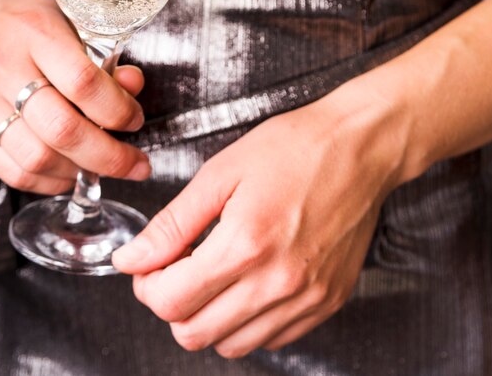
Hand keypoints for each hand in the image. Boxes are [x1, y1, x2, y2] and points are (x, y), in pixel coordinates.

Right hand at [0, 0, 149, 193]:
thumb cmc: (19, 23)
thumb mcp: (66, 22)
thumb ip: (102, 57)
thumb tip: (133, 86)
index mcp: (34, 32)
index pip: (84, 82)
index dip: (118, 110)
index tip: (135, 120)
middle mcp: (1, 67)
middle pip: (62, 129)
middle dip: (110, 156)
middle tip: (135, 163)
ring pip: (38, 158)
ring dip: (80, 171)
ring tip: (103, 166)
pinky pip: (14, 173)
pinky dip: (51, 181)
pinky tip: (70, 171)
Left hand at [113, 83, 407, 356]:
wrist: (358, 148)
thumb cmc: (293, 149)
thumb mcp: (220, 174)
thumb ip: (172, 224)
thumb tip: (132, 258)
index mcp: (245, 245)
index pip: (170, 302)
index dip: (146, 285)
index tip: (147, 264)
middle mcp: (279, 283)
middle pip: (195, 333)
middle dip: (170, 303)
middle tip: (174, 268)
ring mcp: (307, 298)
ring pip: (231, 344)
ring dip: (207, 315)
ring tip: (213, 272)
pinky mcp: (328, 302)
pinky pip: (271, 338)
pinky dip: (246, 320)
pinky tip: (247, 281)